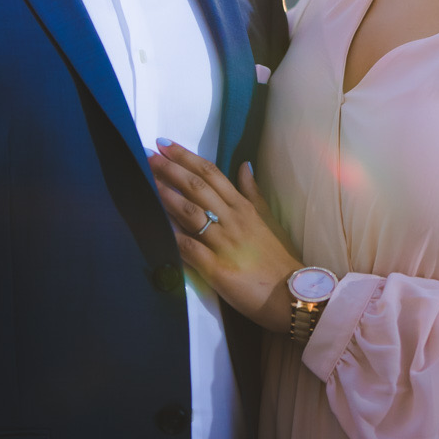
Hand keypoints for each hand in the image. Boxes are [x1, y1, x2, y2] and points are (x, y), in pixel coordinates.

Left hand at [150, 142, 300, 332]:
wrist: (291, 293)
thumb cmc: (277, 256)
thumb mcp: (268, 219)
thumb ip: (252, 193)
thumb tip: (244, 164)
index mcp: (243, 207)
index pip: (212, 174)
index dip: (187, 158)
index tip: (165, 145)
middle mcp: (233, 219)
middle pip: (197, 188)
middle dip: (170, 170)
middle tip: (148, 156)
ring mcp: (224, 243)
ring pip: (191, 213)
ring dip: (167, 196)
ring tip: (148, 181)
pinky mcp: (216, 268)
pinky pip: (190, 248)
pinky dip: (173, 236)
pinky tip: (156, 225)